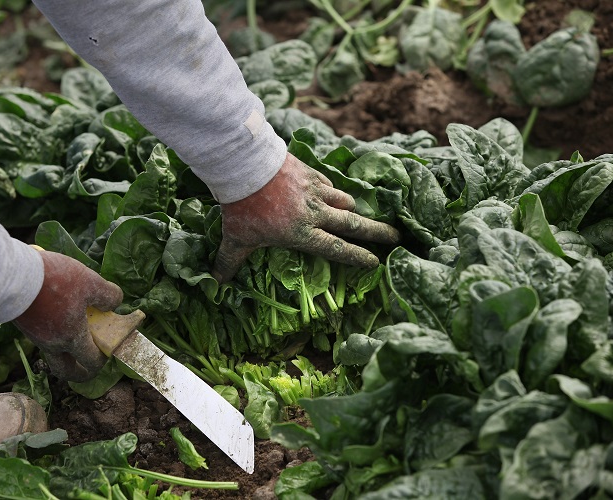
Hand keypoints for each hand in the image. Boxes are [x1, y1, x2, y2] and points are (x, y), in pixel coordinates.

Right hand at [13, 251, 123, 381]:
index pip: (90, 362)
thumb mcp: (90, 282)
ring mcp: (35, 336)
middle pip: (66, 370)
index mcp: (71, 338)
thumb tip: (115, 303)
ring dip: (67, 349)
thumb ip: (107, 295)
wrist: (12, 274)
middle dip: (80, 371)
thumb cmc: (55, 280)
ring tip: (78, 327)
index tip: (110, 349)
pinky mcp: (25, 324)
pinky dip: (54, 333)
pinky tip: (59, 313)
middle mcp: (52, 343)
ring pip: (53, 353)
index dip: (102, 360)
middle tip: (90, 359)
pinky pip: (43, 337)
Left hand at [213, 153, 400, 281]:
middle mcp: (316, 213)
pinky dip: (333, 190)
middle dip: (377, 232)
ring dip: (352, 208)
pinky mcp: (311, 172)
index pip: (337, 249)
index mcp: (302, 233)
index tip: (375, 262)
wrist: (245, 164)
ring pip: (344, 200)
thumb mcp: (236, 238)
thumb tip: (216, 284)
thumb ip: (229, 261)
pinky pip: (330, 183)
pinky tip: (330, 192)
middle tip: (396, 236)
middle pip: (353, 223)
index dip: (357, 257)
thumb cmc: (242, 206)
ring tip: (357, 214)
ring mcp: (316, 190)